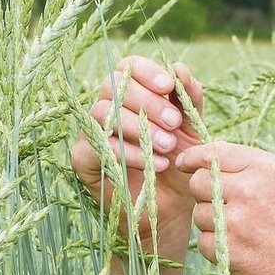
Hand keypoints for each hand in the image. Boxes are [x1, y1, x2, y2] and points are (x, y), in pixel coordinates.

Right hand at [71, 57, 203, 245]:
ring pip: (103, 113)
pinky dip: (129, 153)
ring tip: (169, 147)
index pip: (127, 66)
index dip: (146, 71)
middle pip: (113, 85)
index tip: (169, 86)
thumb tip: (179, 67)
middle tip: (175, 124)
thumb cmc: (181, 163)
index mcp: (132, 94)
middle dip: (148, 102)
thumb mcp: (192, 129)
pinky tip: (155, 164)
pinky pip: (98, 146)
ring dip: (140, 128)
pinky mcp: (82, 158)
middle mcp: (107, 108)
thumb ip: (188, 99)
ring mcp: (91, 131)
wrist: (174, 208)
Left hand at [175, 142, 274, 274]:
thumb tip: (212, 162)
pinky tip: (244, 252)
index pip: (214, 152)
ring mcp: (236, 221)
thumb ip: (255, 172)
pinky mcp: (228, 250)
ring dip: (213, 224)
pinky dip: (218, 249)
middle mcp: (249, 189)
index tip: (186, 164)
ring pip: (199, 214)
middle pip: (199, 182)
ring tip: (245, 234)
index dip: (195, 158)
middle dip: (204, 194)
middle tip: (225, 208)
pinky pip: (204, 243)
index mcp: (267, 168)